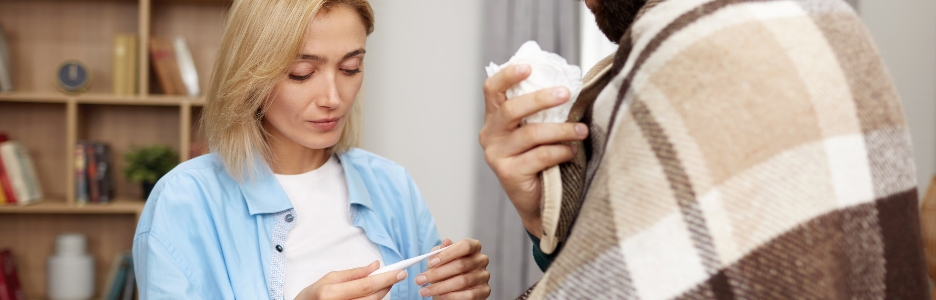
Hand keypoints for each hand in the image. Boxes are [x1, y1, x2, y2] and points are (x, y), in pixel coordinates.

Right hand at [295, 261, 405, 299]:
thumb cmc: (313, 294)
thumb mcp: (330, 278)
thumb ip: (354, 273)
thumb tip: (375, 266)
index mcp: (332, 293)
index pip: (366, 285)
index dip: (385, 279)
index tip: (400, 272)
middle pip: (372, 298)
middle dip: (387, 286)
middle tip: (398, 276)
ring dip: (382, 293)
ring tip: (385, 283)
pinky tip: (375, 292)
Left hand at [415, 239, 489, 298]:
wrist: (452, 287)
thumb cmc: (447, 269)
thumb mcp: (440, 258)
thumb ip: (441, 251)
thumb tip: (445, 242)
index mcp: (473, 246)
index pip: (464, 246)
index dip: (447, 254)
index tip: (431, 263)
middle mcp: (481, 260)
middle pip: (461, 265)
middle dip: (437, 274)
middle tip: (421, 279)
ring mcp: (484, 276)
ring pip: (462, 281)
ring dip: (440, 287)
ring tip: (425, 290)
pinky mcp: (485, 291)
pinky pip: (468, 295)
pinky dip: (451, 296)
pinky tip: (440, 296)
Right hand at [480, 64, 588, 234]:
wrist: (540, 202)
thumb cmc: (541, 159)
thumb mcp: (535, 130)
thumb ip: (540, 112)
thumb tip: (567, 83)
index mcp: (494, 119)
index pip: (492, 90)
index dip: (507, 76)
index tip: (528, 67)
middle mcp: (490, 135)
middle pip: (511, 109)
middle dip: (541, 99)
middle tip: (566, 93)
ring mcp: (496, 155)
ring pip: (531, 134)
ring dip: (561, 129)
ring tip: (581, 130)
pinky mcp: (508, 173)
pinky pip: (540, 156)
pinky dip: (561, 151)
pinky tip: (572, 151)